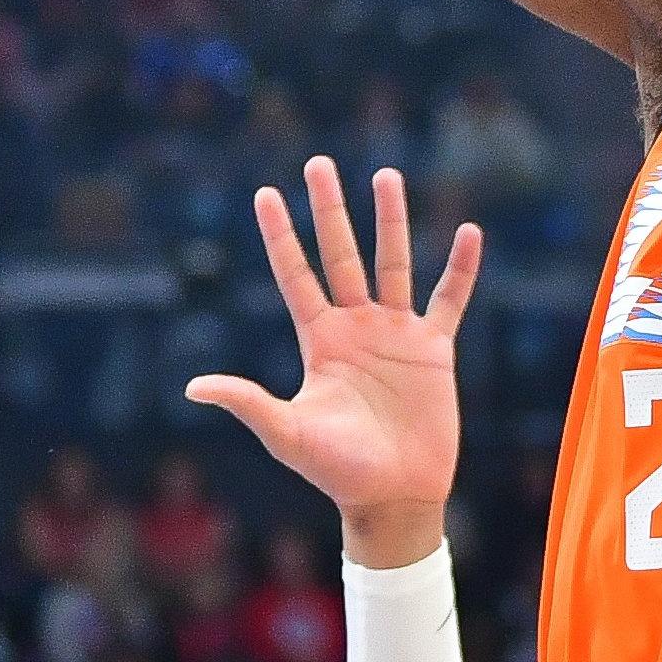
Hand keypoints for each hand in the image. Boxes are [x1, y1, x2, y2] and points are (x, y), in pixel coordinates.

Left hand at [183, 160, 478, 546]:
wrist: (393, 496)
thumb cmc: (336, 471)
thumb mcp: (286, 434)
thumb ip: (248, 402)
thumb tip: (193, 387)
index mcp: (319, 340)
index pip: (296, 275)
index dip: (281, 236)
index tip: (266, 194)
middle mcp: (355, 327)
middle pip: (341, 254)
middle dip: (329, 210)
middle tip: (318, 164)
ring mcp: (395, 334)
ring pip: (393, 263)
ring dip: (390, 221)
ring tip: (385, 175)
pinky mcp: (434, 350)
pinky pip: (449, 299)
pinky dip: (460, 268)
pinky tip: (467, 231)